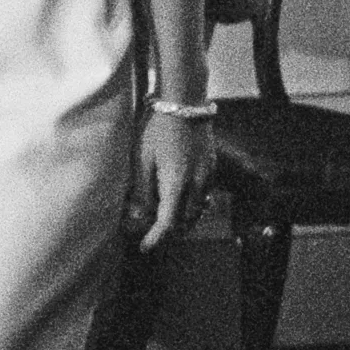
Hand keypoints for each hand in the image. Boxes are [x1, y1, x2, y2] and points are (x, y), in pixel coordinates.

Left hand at [131, 110, 212, 252]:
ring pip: (197, 210)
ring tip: (163, 222)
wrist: (184, 101)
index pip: (167, 222)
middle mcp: (196, 183)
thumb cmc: (157, 127)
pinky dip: (191, 204)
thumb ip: (142, 188)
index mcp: (176, 183)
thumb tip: (139, 213)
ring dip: (181, 220)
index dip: (155, 238)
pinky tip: (178, 200)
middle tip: (150, 234)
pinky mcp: (211, 167)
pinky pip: (203, 195)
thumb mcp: (142, 156)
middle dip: (169, 232)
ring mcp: (207, 175)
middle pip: (185, 221)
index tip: (144, 247)